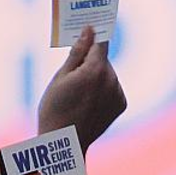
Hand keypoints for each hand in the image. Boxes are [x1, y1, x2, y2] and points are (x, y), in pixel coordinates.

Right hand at [37, 26, 126, 152]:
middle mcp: (111, 80)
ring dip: (97, 76)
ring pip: (108, 73)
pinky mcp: (121, 104)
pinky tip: (88, 102)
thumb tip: (89, 31)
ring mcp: (117, 93)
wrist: (65, 144)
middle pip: (103, 59)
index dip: (92, 36)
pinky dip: (103, 90)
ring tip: (78, 94)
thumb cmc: (55, 110)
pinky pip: (113, 87)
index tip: (87, 31)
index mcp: (95, 70)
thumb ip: (77, 52)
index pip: (100, 42)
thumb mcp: (60, 77)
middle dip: (90, 61)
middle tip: (71, 77)